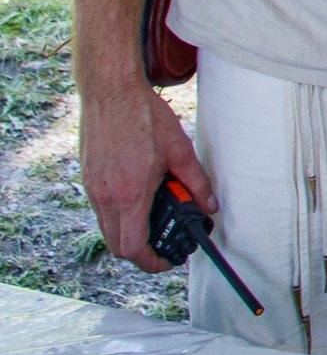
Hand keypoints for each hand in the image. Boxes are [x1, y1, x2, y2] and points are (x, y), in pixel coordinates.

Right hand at [78, 76, 211, 271]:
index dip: (151, 262)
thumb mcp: (180, 149)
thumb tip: (209, 206)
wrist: (110, 92)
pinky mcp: (88, 178)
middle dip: (142, 252)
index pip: (133, 247)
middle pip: (118, 245)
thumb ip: (196, 182)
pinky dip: (119, 215)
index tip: (167, 261)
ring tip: (156, 218)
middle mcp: (105, 196)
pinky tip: (139, 198)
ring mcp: (92, 188)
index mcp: (129, 194)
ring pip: (108, 229)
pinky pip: (101, 210)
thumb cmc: (145, 117)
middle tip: (165, 245)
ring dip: (130, 232)